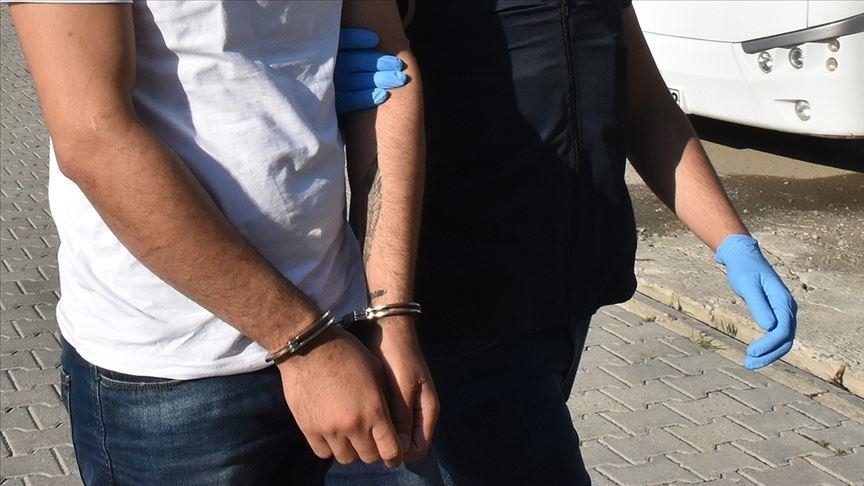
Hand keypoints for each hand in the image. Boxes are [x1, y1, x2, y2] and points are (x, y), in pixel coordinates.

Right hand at [277, 327, 403, 466]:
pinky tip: (332, 432)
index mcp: (375, 411)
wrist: (309, 346)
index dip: (395, 456)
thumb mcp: (376, 372)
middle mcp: (353, 425)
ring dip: (351, 450)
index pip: (391, 450)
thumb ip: (385, 401)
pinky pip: (323, 452)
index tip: (393, 453)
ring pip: (346, 458)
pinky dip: (330, 447)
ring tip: (350, 435)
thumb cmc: (347, 353)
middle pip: (369, 457)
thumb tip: (391, 423)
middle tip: (371, 440)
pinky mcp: (308, 428)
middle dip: (374, 451)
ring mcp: (329, 429)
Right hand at [335, 27, 407, 114]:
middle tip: (400, 65)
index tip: (376, 39)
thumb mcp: (353, 53)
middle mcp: (326, 69)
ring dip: (381, 79)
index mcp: (328, 51)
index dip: (357, 38)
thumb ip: (370, 46)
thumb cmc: (353, 69)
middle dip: (379, 62)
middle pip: (353, 62)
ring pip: (355, 81)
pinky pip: (349, 100)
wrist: (331, 103)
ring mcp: (328, 87)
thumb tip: (404, 42)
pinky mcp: (333, 104)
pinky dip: (367, 97)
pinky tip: (384, 95)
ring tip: (402, 79)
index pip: (340, 41)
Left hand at [357, 318, 438, 462]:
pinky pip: (386, 419)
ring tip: (360, 428)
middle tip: (364, 438)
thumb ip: (401, 418)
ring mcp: (406, 404)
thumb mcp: (401, 387)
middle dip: (387, 446)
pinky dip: (375, 422)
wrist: (389, 328)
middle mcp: (419, 412)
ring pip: (394, 433)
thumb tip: (397, 448)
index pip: (417, 449)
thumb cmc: (397, 356)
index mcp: (428, 411)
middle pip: (405, 444)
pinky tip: (359, 418)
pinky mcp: (393, 397)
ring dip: (379, 434)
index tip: (377, 446)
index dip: (399, 454)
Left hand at [715, 234, 796, 369]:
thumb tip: (769, 327)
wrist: (743, 257)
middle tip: (748, 364)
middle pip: (786, 339)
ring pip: (783, 340)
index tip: (751, 352)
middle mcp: (788, 308)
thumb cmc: (744, 269)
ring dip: (768, 354)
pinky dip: (768, 347)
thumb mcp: (748, 286)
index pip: (783, 330)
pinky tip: (755, 354)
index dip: (769, 344)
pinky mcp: (775, 313)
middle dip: (769, 354)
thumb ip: (759, 305)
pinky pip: (777, 335)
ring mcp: (783, 311)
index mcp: (783, 300)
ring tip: (749, 363)